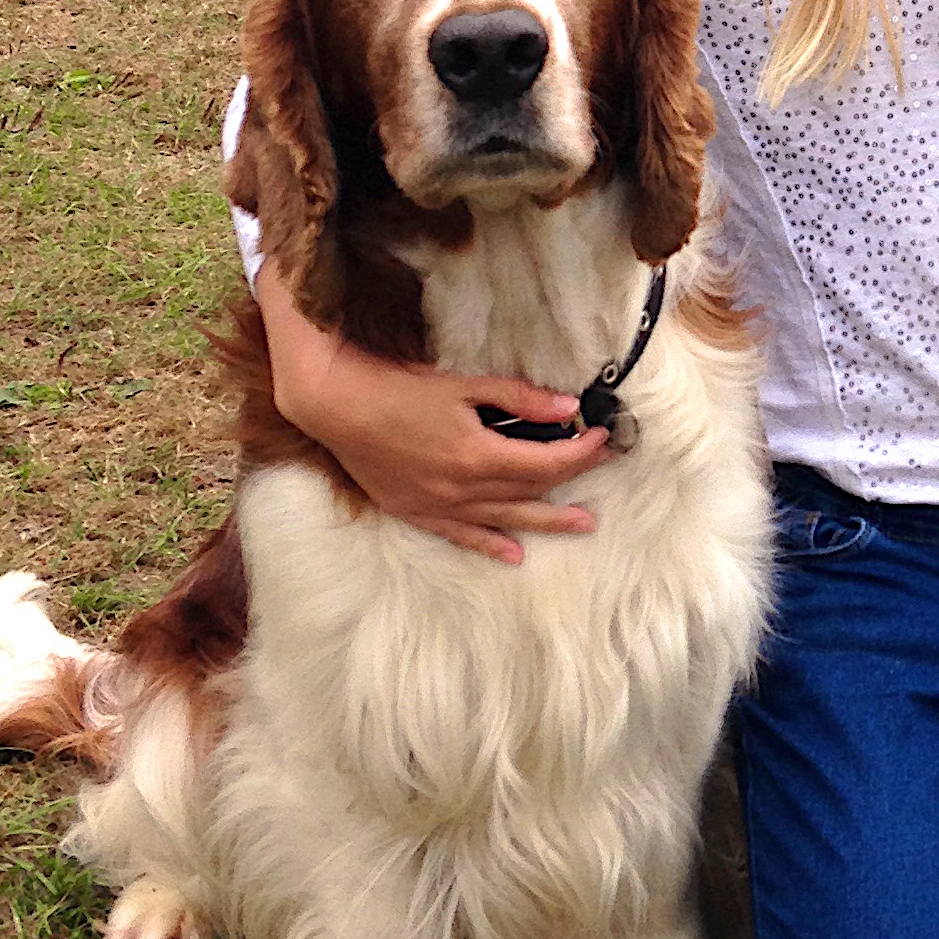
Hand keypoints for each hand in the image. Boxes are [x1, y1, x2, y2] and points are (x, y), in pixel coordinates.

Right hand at [257, 263, 611, 565]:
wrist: (335, 406)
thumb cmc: (397, 388)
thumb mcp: (462, 384)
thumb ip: (517, 398)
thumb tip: (568, 407)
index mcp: (479, 456)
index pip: (546, 461)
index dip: (580, 452)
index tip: (603, 437)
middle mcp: (463, 490)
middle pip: (530, 489)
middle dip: (571, 477)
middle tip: (603, 468)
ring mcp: (439, 506)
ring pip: (505, 518)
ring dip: (546, 521)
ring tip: (583, 524)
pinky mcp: (417, 512)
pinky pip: (462, 536)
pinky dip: (489, 544)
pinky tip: (513, 554)